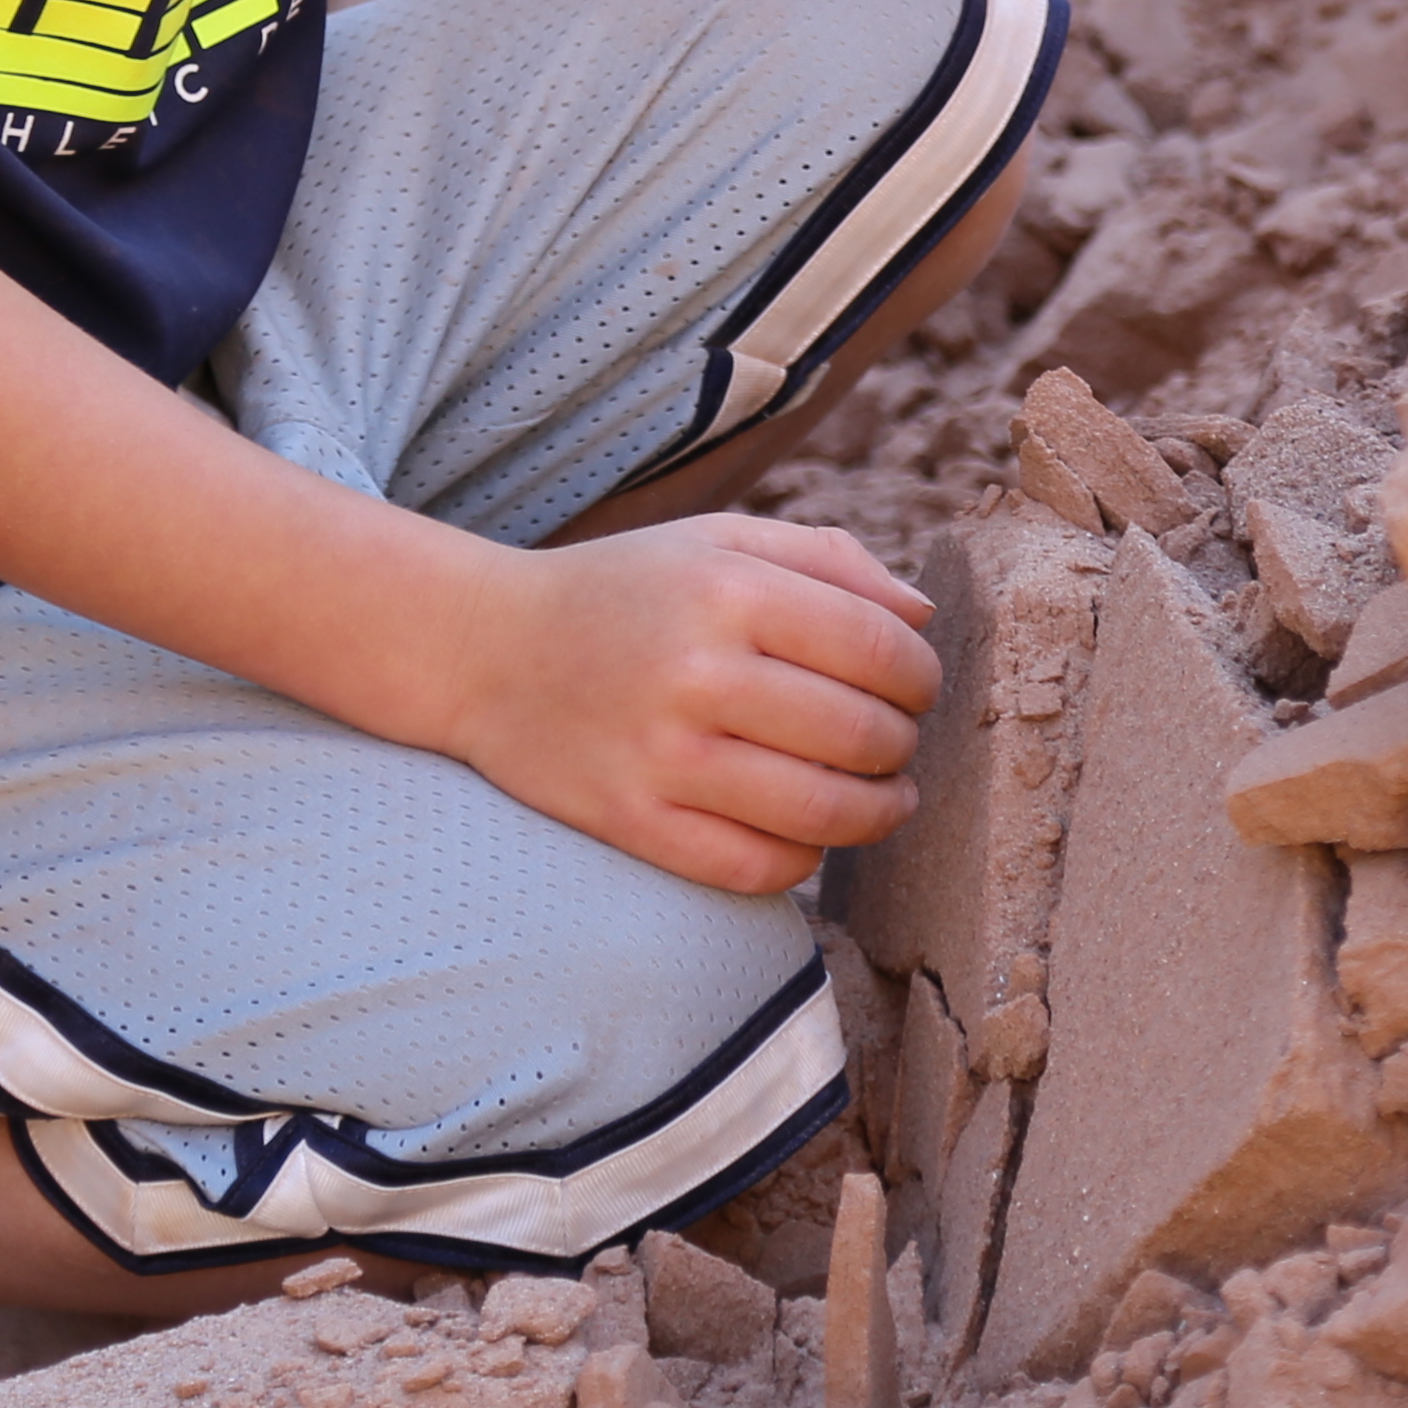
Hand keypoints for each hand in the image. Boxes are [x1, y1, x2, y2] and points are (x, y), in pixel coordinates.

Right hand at [432, 514, 939, 896]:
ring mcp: (661, 755)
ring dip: (878, 812)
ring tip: (884, 798)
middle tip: (896, 741)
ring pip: (821, 812)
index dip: (922, 677)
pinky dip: (804, 860)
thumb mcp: (718, 540)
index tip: (915, 687)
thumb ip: (827, 559)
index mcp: (728, 589)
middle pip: (861, 734)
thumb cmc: (623, 590)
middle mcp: (696, 671)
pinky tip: (810, 834)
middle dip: (903, 744)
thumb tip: (922, 617)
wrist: (484, 649)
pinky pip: (755, 867)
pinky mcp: (631, 822)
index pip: (881, 649)